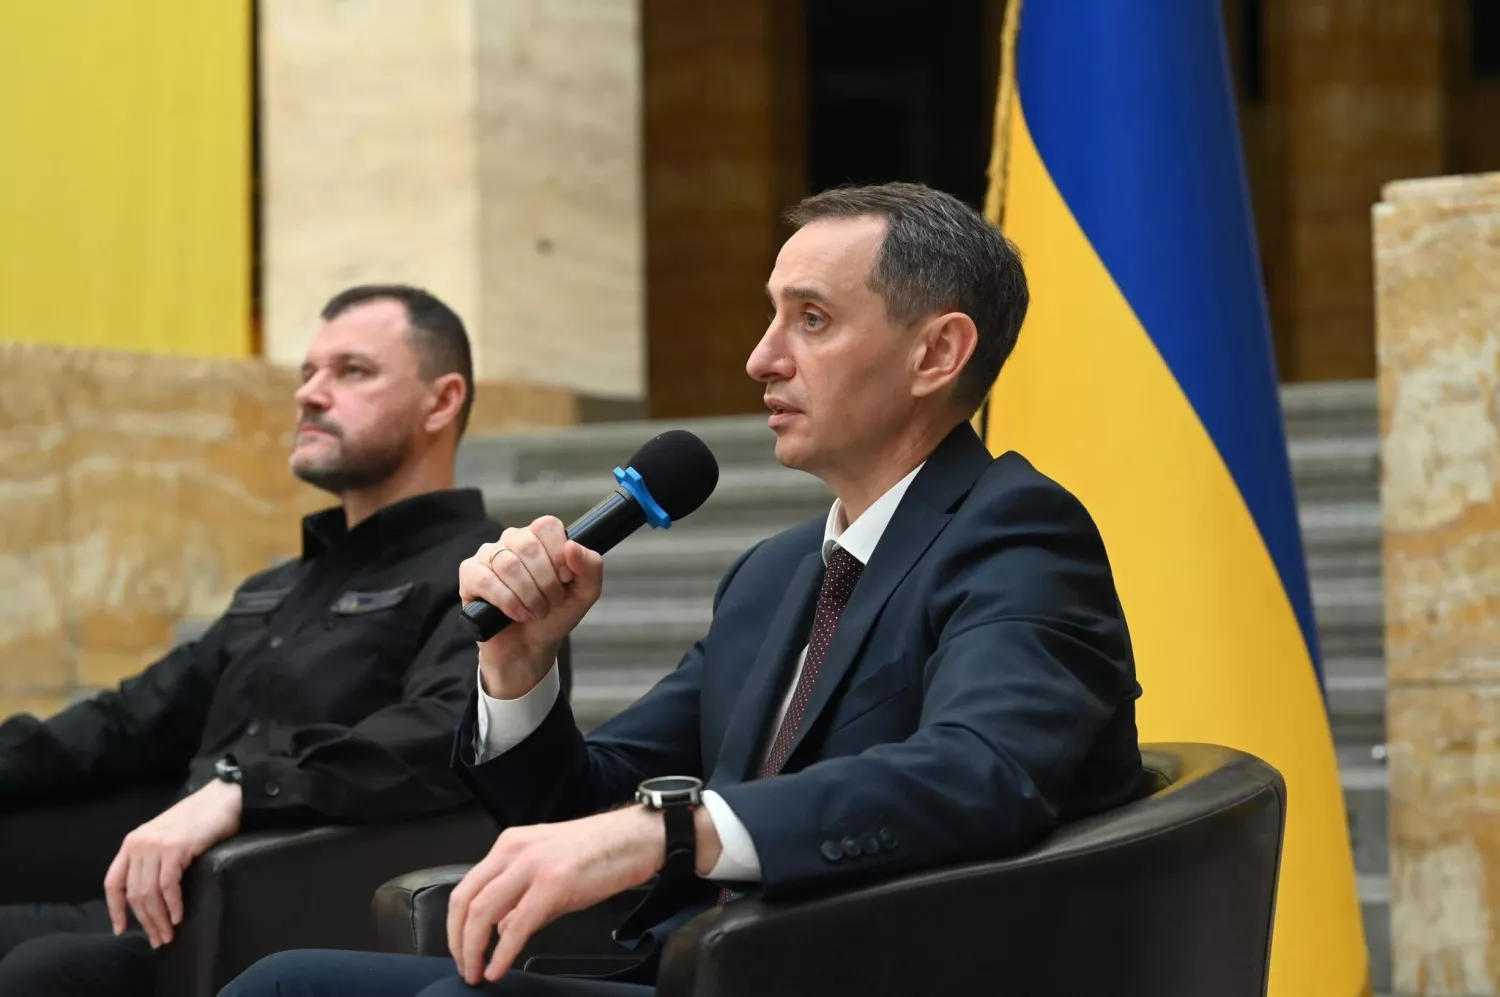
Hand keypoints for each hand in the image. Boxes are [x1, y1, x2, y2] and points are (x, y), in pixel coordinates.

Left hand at [104, 779, 241, 946]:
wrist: (224, 798)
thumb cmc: (200, 820)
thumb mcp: (166, 837)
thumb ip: (153, 859)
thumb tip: (149, 895)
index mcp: (132, 843)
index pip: (113, 883)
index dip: (115, 910)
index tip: (121, 930)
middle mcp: (138, 844)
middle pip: (134, 894)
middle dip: (145, 921)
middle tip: (158, 939)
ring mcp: (156, 845)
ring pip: (149, 894)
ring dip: (159, 919)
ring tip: (169, 934)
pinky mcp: (175, 848)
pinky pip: (168, 886)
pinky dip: (173, 906)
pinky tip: (179, 916)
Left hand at [446, 806, 664, 984]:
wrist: (636, 839)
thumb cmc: (599, 852)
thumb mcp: (549, 869)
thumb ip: (521, 899)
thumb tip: (503, 929)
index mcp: (509, 845)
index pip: (466, 887)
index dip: (456, 925)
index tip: (461, 950)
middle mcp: (513, 851)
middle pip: (464, 900)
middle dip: (458, 941)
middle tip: (464, 966)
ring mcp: (532, 865)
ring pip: (482, 911)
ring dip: (473, 949)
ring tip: (476, 971)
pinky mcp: (553, 883)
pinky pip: (517, 924)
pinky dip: (502, 952)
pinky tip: (498, 968)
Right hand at [460, 515, 603, 697]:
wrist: (529, 647)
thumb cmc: (554, 615)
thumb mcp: (584, 593)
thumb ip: (591, 566)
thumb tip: (572, 546)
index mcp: (539, 537)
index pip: (546, 525)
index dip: (559, 555)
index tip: (565, 579)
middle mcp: (512, 540)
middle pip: (528, 545)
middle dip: (545, 582)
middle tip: (550, 602)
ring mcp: (488, 556)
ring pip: (508, 564)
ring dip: (528, 595)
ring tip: (534, 611)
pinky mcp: (469, 575)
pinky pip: (485, 579)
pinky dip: (506, 601)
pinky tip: (515, 614)